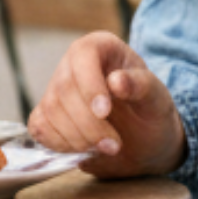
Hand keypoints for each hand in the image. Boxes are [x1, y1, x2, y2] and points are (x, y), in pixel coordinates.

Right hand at [29, 32, 186, 178]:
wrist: (144, 136)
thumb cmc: (150, 109)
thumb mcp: (157, 97)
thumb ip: (142, 85)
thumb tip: (116, 81)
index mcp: (100, 46)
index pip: (83, 56)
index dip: (90, 85)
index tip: (104, 112)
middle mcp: (73, 64)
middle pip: (64, 89)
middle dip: (87, 123)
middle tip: (113, 145)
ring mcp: (56, 89)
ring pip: (50, 111)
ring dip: (75, 138)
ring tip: (105, 149)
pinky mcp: (47, 115)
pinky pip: (40, 128)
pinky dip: (59, 144)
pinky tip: (84, 151)